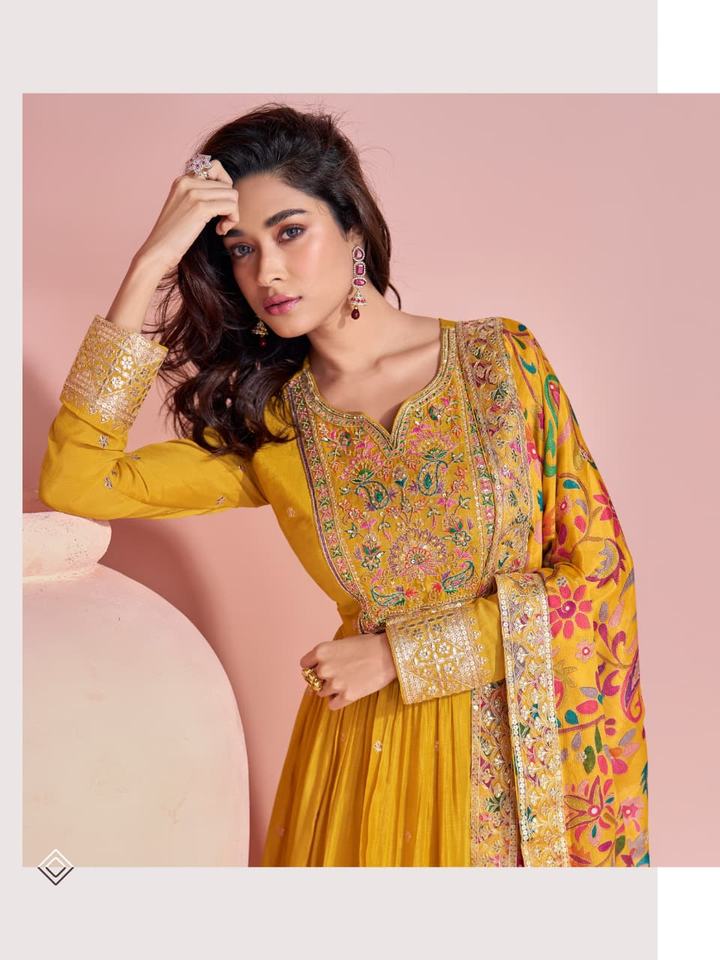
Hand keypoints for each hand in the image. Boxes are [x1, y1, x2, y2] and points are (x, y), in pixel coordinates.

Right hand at [136, 158, 239, 272]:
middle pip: (227, 183)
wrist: (158, 251)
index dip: (223, 187)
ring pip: (232, 194)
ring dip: (232, 213)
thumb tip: (227, 191)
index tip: (218, 205)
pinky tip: (220, 230)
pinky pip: (231, 206)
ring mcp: (193, 193)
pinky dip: (231, 220)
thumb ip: (199, 196)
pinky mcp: (200, 208)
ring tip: (221, 226)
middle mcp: (187, 181)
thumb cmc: (173, 236)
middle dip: (229, 204)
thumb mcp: (184, 209)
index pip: (215, 167)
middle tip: (221, 221)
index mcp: (182, 180)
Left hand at [299, 632, 396, 710]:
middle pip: (313, 680)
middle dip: (323, 679)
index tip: (322, 667)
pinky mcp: (346, 697)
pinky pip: (332, 705)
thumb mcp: (342, 643)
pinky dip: (338, 701)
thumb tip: (318, 670)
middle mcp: (324, 668)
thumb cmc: (368, 645)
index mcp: (321, 651)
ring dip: (332, 690)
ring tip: (348, 682)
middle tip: (339, 674)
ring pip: (322, 693)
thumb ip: (328, 656)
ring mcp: (334, 684)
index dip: (313, 666)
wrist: (390, 654)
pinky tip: (348, 693)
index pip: (305, 665)